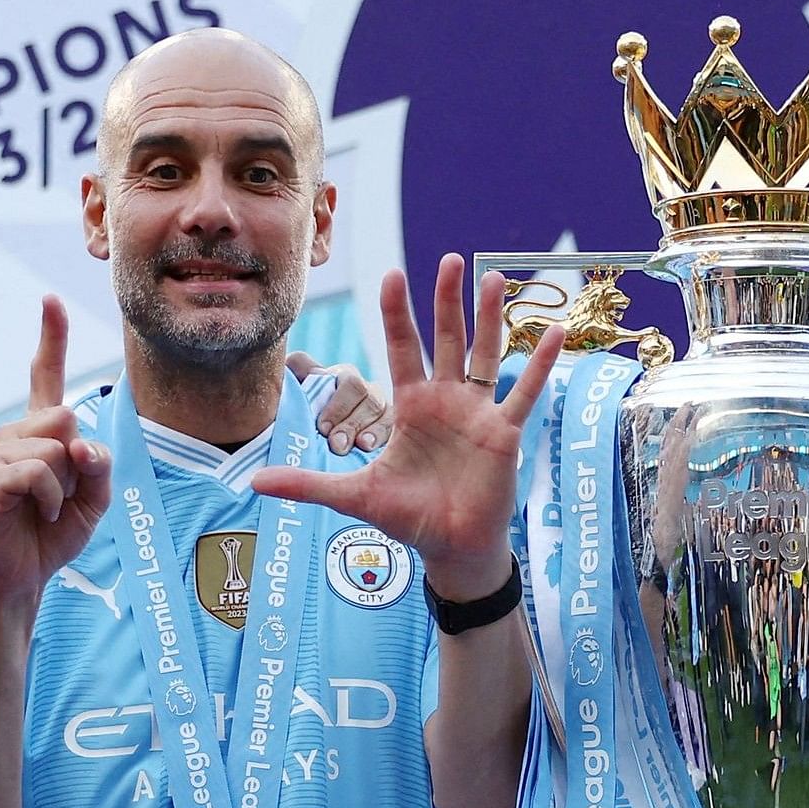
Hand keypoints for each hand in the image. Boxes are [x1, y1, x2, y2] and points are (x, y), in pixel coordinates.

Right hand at [0, 297, 114, 608]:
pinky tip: (38, 513)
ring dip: (65, 487)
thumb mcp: (97, 497)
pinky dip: (51, 499)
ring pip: (56, 447)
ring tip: (46, 507)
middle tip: (60, 495)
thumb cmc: (55, 532)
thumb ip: (100, 462)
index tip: (50, 299)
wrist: (24, 575)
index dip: (50, 338)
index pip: (46, 377)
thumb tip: (77, 441)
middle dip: (79, 463)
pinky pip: (40, 472)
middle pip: (67, 417)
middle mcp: (16, 433)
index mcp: (42, 431)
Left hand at [250, 255, 562, 600]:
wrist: (452, 548)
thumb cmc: (408, 518)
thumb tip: (254, 482)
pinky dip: (539, 363)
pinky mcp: (505, 432)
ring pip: (486, 354)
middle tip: (449, 259)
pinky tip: (554, 331)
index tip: (392, 274)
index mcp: (411, 405)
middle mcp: (446, 400)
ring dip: (492, 318)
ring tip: (496, 278)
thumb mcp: (354, 495)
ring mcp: (478, 412)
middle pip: (447, 339)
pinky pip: (525, 391)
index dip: (397, 313)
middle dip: (447, 301)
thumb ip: (309, 484)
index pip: (401, 348)